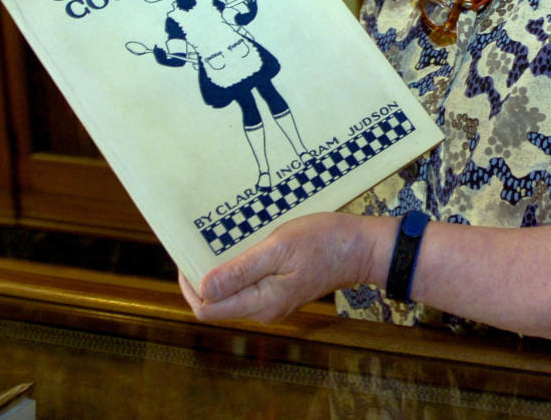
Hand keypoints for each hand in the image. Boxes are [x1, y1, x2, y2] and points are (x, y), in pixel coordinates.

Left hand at [179, 212, 391, 323]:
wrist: (361, 247)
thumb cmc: (324, 242)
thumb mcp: (279, 248)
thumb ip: (241, 271)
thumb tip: (202, 290)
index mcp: (261, 303)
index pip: (207, 309)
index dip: (190, 285)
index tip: (189, 255)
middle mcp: (264, 310)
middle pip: (217, 303)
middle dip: (204, 277)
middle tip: (203, 243)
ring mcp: (274, 302)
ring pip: (232, 294)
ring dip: (222, 271)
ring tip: (223, 240)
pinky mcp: (282, 291)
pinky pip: (249, 286)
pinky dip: (240, 269)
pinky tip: (245, 246)